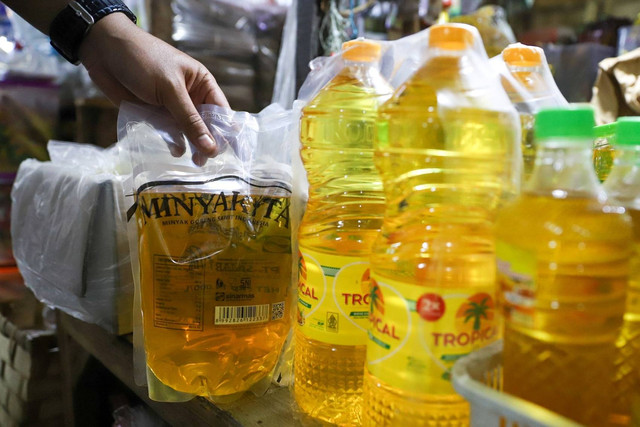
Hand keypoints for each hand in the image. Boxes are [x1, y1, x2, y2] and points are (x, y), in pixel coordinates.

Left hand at [78, 13, 228, 164]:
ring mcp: (172, 107)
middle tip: (206, 160)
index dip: (229, 133)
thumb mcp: (170, 89)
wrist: (103, 51)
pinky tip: (176, 151)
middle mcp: (190, 96)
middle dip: (209, 142)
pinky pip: (170, 133)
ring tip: (195, 161)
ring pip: (189, 132)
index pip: (221, 112)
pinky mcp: (155, 115)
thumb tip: (211, 148)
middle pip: (207, 126)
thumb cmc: (143, 60)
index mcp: (201, 83)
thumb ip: (189, 120)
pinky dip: (174, 143)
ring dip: (193, 146)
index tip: (237, 154)